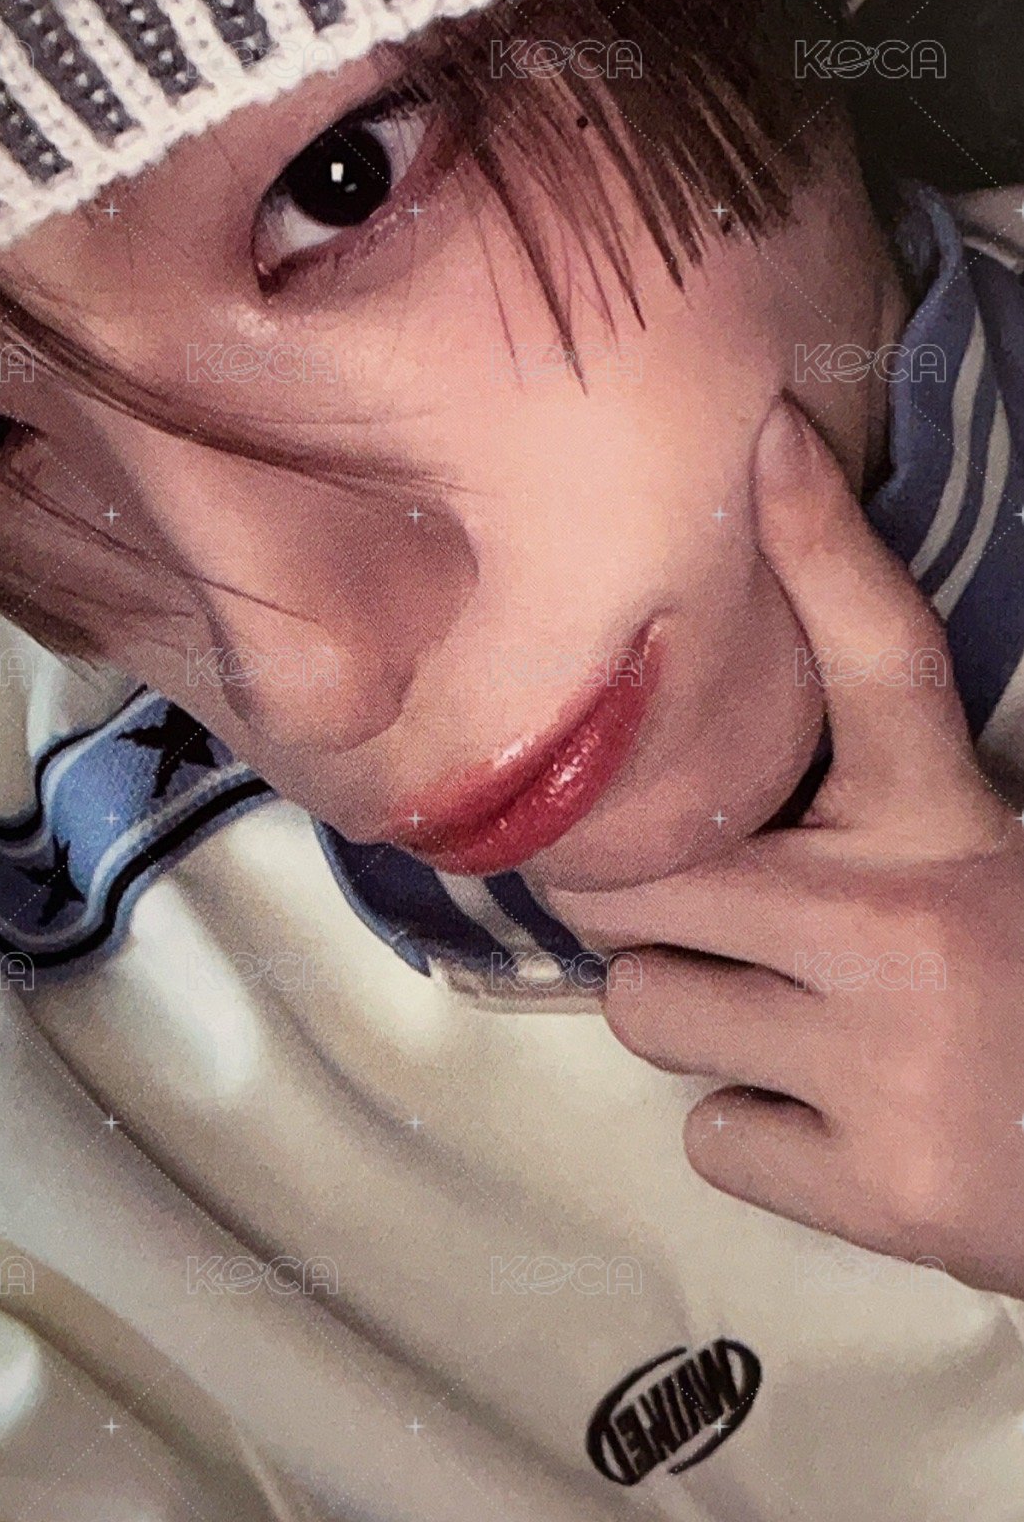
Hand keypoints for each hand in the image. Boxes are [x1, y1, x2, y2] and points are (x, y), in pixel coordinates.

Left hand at [542, 396, 1023, 1297]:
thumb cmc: (1018, 992)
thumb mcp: (967, 860)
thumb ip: (861, 812)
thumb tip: (689, 774)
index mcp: (952, 820)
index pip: (886, 654)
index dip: (821, 540)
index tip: (765, 436)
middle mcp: (910, 917)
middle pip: (636, 874)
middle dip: (635, 902)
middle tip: (695, 913)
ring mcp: (890, 1052)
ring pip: (647, 1007)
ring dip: (696, 1019)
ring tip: (788, 1024)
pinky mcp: (878, 1183)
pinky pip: (708, 1135)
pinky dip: (755, 1134)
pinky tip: (833, 1121)